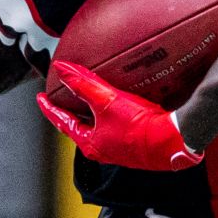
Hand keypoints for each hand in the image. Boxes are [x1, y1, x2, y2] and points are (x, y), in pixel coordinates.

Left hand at [37, 60, 202, 171]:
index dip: (50, 108)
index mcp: (91, 143)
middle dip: (70, 109)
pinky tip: (118, 100)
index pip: (62, 122)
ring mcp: (120, 147)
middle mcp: (103, 148)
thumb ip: (82, 84)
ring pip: (98, 125)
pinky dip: (110, 111)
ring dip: (91, 109)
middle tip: (62, 96)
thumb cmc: (140, 128)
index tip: (41, 98)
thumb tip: (62, 69)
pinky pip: (116, 124)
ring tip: (87, 95)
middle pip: (79, 124)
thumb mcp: (107, 102)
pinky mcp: (136, 141)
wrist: (176, 140)